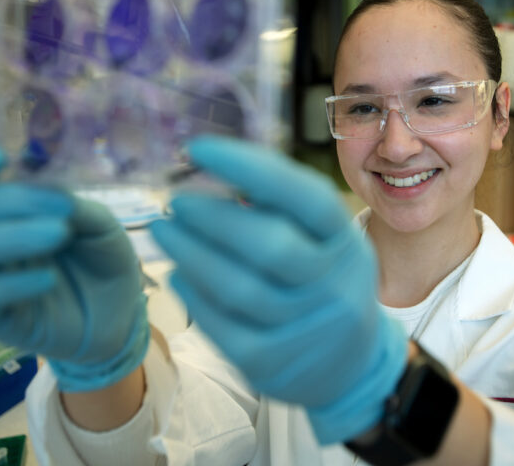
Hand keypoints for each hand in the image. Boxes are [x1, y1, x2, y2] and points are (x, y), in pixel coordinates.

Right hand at [0, 142, 148, 391]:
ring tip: (59, 235)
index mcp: (0, 206)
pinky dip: (8, 284)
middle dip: (7, 201)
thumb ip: (70, 202)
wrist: (120, 313)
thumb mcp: (100, 223)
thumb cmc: (102, 259)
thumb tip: (41, 182)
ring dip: (7, 237)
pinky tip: (49, 279)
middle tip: (61, 208)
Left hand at [149, 136, 407, 442]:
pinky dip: (192, 294)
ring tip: (163, 231)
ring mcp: (305, 329)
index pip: (306, 198)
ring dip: (191, 254)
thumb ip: (284, 206)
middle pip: (270, 245)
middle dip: (212, 217)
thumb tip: (217, 166)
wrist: (349, 364)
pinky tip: (177, 274)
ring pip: (238, 288)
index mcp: (345, 241)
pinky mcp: (271, 363)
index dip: (251, 168)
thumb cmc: (324, 280)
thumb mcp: (325, 240)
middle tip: (175, 202)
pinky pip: (222, 326)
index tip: (198, 148)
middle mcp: (334, 285)